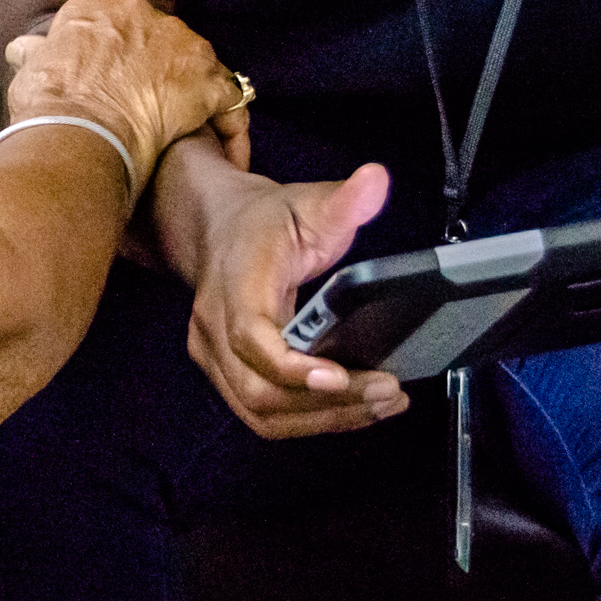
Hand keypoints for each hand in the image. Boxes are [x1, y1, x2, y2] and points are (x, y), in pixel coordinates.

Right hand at [2, 0, 251, 194]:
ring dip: (197, 95)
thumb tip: (25, 49)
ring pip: (201, 64)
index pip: (117, 24)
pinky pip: (230, 102)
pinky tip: (224, 157)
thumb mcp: (29, 72)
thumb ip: (35, 54)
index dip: (122, 54)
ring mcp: (179, 44)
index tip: (117, 81)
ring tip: (190, 133)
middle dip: (161, 69)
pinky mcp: (206, 81)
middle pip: (162, 38)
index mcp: (94, 9)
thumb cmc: (48, 106)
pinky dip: (230, 130)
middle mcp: (140, 14)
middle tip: (151, 107)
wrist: (78, 129)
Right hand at [176, 159, 408, 438]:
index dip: (294, 368)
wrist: (218, 228)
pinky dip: (308, 420)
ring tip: (379, 405)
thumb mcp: (309, 202)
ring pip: (260, 413)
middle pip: (259, 391)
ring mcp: (214, 355)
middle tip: (386, 392)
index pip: (253, 339)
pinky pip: (262, 414)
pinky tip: (352, 410)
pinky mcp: (225, 373)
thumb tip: (376, 180)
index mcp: (235, 283)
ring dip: (322, 420)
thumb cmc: (265, 222)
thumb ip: (344, 199)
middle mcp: (214, 326)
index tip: (341, 375)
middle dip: (326, 404)